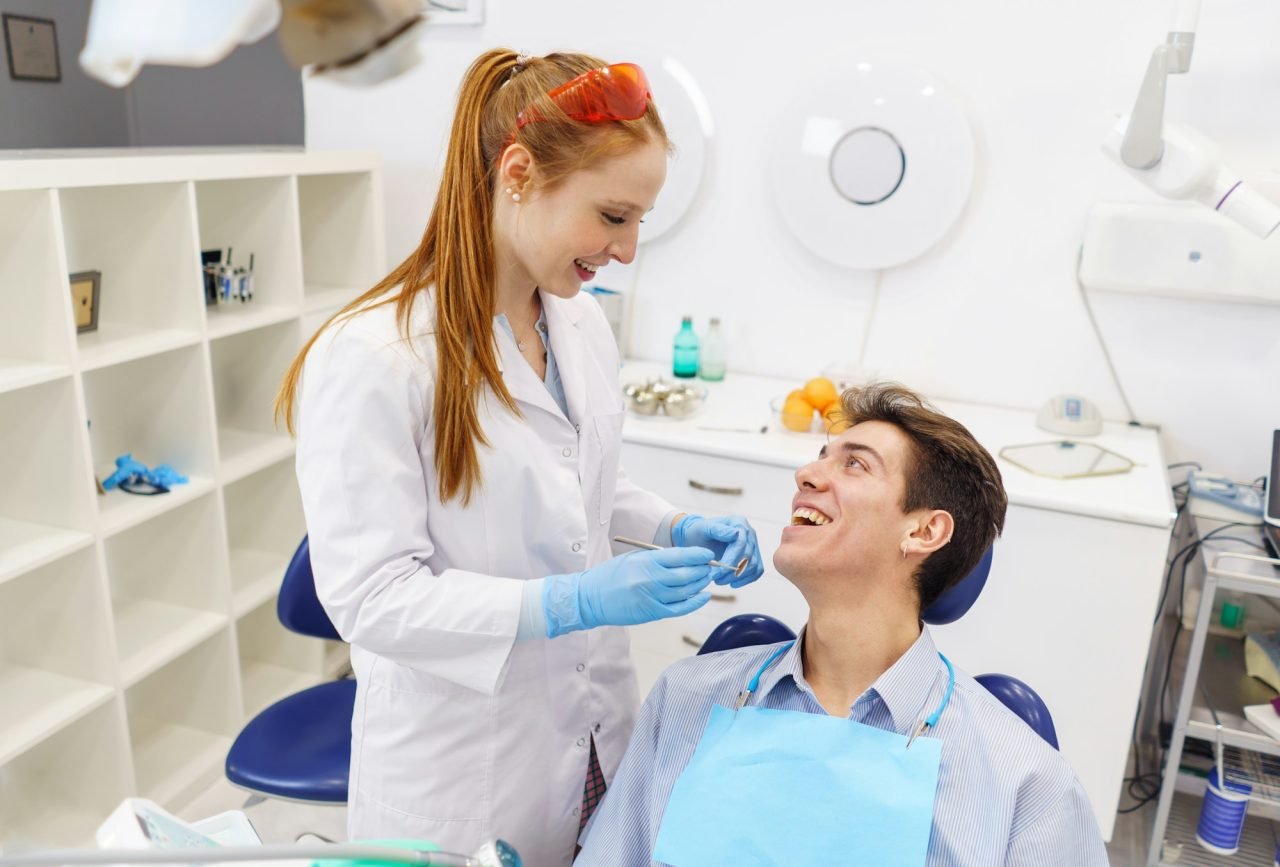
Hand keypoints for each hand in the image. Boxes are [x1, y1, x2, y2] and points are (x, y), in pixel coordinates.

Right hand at [542, 546, 714, 637]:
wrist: (590, 598)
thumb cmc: (610, 576)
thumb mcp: (633, 558)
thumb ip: (657, 558)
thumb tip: (684, 558)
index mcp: (645, 562)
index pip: (680, 556)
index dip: (698, 555)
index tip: (707, 554)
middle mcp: (651, 579)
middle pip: (686, 574)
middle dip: (702, 570)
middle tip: (709, 567)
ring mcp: (652, 598)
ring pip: (686, 591)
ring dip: (700, 584)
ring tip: (706, 578)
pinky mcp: (652, 613)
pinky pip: (679, 608)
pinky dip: (694, 602)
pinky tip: (704, 596)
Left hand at [672, 514, 764, 587]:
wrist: (697, 538)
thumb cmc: (698, 533)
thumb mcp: (703, 528)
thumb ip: (718, 529)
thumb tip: (736, 533)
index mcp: (739, 522)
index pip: (740, 545)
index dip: (730, 561)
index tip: (716, 573)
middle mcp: (749, 533)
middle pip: (748, 557)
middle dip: (731, 572)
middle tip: (715, 579)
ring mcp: (753, 545)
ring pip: (753, 565)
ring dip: (737, 577)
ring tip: (720, 581)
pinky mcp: (754, 556)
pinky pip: (756, 571)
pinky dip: (746, 580)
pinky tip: (732, 583)